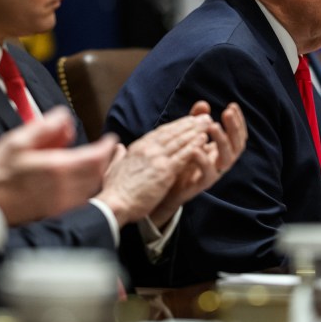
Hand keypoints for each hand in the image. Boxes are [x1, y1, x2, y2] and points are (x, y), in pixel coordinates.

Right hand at [0, 106, 116, 225]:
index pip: (95, 157)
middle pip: (97, 173)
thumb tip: (64, 116)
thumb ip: (44, 128)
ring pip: (91, 187)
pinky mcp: (57, 214)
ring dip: (96, 174)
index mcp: (57, 168)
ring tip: (93, 162)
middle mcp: (65, 189)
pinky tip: (78, 180)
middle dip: (104, 160)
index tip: (111, 139)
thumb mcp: (16, 142)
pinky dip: (86, 187)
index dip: (107, 147)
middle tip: (104, 149)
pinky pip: (81, 199)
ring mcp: (62, 204)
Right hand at [95, 113, 217, 226]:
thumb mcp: (113, 166)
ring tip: (207, 123)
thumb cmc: (114, 190)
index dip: (176, 126)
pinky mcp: (164, 171)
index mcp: (137, 147)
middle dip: (189, 124)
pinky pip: (183, 156)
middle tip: (203, 117)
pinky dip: (194, 146)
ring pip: (180, 141)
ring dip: (195, 131)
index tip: (187, 121)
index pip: (160, 132)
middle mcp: (148, 149)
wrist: (114, 204)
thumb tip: (116, 146)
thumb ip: (117, 154)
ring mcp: (156, 158)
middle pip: (172, 132)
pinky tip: (203, 140)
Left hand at [145, 101, 248, 227]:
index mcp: (221, 151)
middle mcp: (220, 162)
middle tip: (227, 112)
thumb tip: (203, 103)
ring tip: (212, 126)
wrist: (167, 189)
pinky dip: (203, 159)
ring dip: (221, 141)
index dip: (238, 121)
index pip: (237, 136)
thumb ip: (197, 122)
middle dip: (234, 128)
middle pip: (237, 146)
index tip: (232, 105)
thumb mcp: (190, 139)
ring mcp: (213, 174)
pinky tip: (195, 147)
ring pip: (226, 159)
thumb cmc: (182, 161)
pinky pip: (208, 173)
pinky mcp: (201, 184)